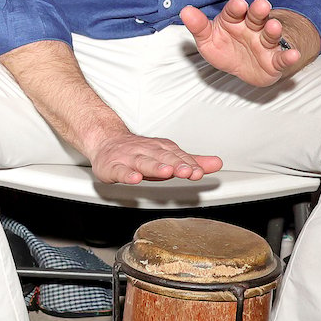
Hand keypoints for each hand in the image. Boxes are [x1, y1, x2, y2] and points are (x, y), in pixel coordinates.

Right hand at [88, 128, 222, 183]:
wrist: (105, 141)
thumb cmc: (138, 152)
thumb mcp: (166, 155)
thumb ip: (190, 161)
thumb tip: (216, 163)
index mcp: (159, 149)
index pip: (176, 155)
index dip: (188, 163)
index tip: (199, 171)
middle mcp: (145, 152)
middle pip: (162, 157)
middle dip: (175, 164)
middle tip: (188, 171)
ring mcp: (128, 159)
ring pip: (142, 162)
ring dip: (155, 167)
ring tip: (166, 172)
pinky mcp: (112, 167)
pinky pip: (119, 171)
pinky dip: (126, 175)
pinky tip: (134, 178)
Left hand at [181, 0, 298, 86]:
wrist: (243, 68)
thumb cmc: (225, 48)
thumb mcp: (207, 39)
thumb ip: (198, 26)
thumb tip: (185, 11)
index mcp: (234, 20)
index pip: (235, 11)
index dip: (236, 8)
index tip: (238, 5)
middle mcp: (252, 28)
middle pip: (256, 17)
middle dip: (258, 11)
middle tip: (261, 5)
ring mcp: (264, 43)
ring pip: (270, 34)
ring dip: (273, 30)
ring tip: (274, 27)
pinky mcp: (274, 60)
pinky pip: (282, 58)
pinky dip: (288, 56)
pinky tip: (293, 54)